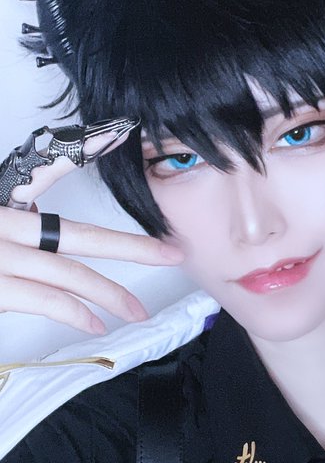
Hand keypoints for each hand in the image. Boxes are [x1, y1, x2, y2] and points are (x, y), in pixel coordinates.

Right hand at [0, 120, 183, 333]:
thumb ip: (10, 225)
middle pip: (79, 233)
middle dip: (132, 247)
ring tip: (138, 311)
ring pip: (69, 273)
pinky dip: (74, 313)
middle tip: (171, 254)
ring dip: (111, 294)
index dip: (86, 153)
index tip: (121, 138)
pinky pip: (43, 300)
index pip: (48, 171)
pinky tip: (95, 324)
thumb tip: (36, 236)